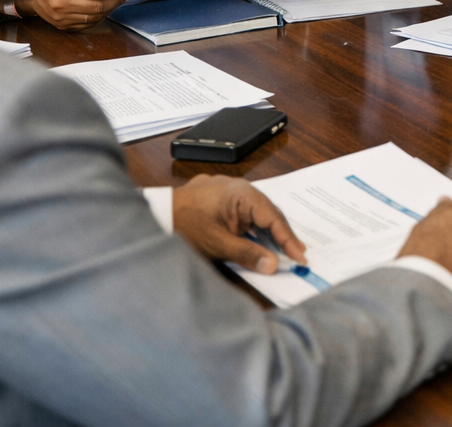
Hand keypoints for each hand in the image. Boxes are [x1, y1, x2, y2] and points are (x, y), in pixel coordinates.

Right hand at [18, 0, 131, 30]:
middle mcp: (61, 4)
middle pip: (97, 6)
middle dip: (115, 1)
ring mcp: (61, 18)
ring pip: (94, 17)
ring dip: (109, 10)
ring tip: (115, 1)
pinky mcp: (62, 26)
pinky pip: (87, 25)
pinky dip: (98, 17)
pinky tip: (103, 9)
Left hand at [172, 174, 307, 274]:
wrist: (151, 215)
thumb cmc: (182, 226)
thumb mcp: (216, 244)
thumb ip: (247, 254)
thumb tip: (272, 264)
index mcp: (241, 193)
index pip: (273, 217)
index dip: (289, 239)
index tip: (300, 256)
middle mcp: (237, 187)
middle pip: (268, 212)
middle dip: (281, 234)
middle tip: (296, 254)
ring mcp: (227, 190)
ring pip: (256, 212)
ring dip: (267, 231)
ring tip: (282, 249)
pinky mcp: (218, 198)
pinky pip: (243, 211)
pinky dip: (252, 226)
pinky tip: (257, 238)